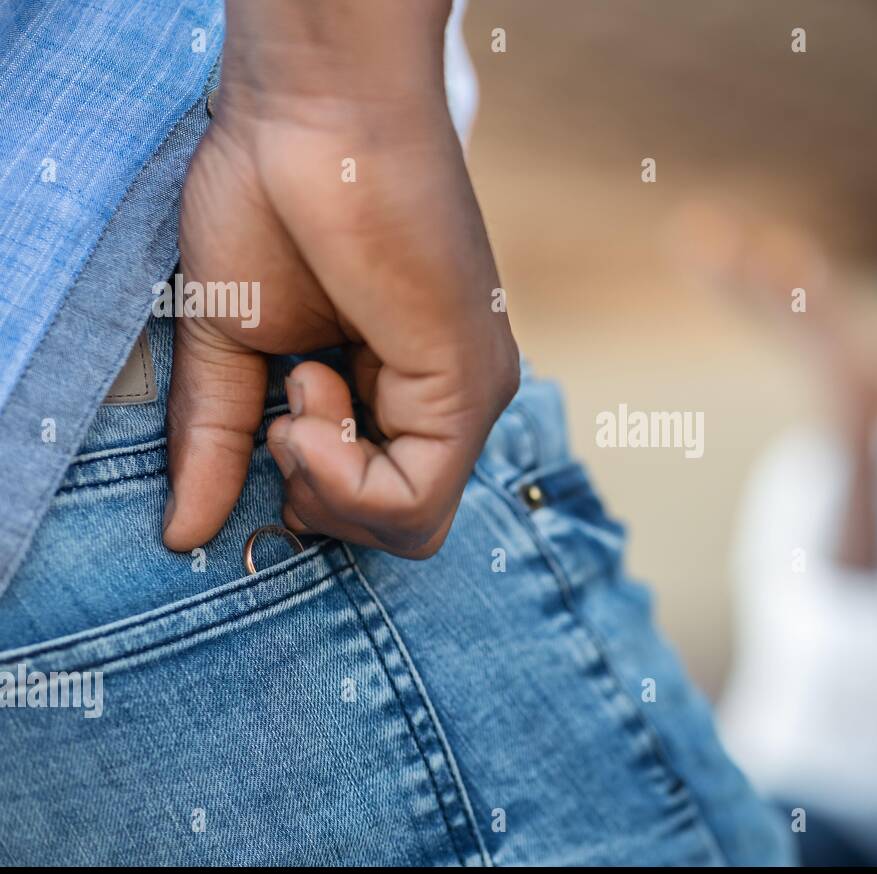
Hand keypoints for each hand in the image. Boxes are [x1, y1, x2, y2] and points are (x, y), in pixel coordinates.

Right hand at [163, 0, 518, 557]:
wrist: (313, 113)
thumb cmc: (274, 198)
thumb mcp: (232, 343)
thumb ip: (217, 438)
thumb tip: (184, 532)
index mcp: (403, 390)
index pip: (378, 503)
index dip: (313, 491)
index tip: (276, 417)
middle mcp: (449, 401)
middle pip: (398, 528)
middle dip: (320, 498)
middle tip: (290, 409)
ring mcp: (467, 396)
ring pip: (412, 529)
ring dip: (326, 483)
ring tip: (306, 381)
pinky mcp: (468, 387)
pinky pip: (412, 503)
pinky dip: (340, 477)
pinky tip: (311, 395)